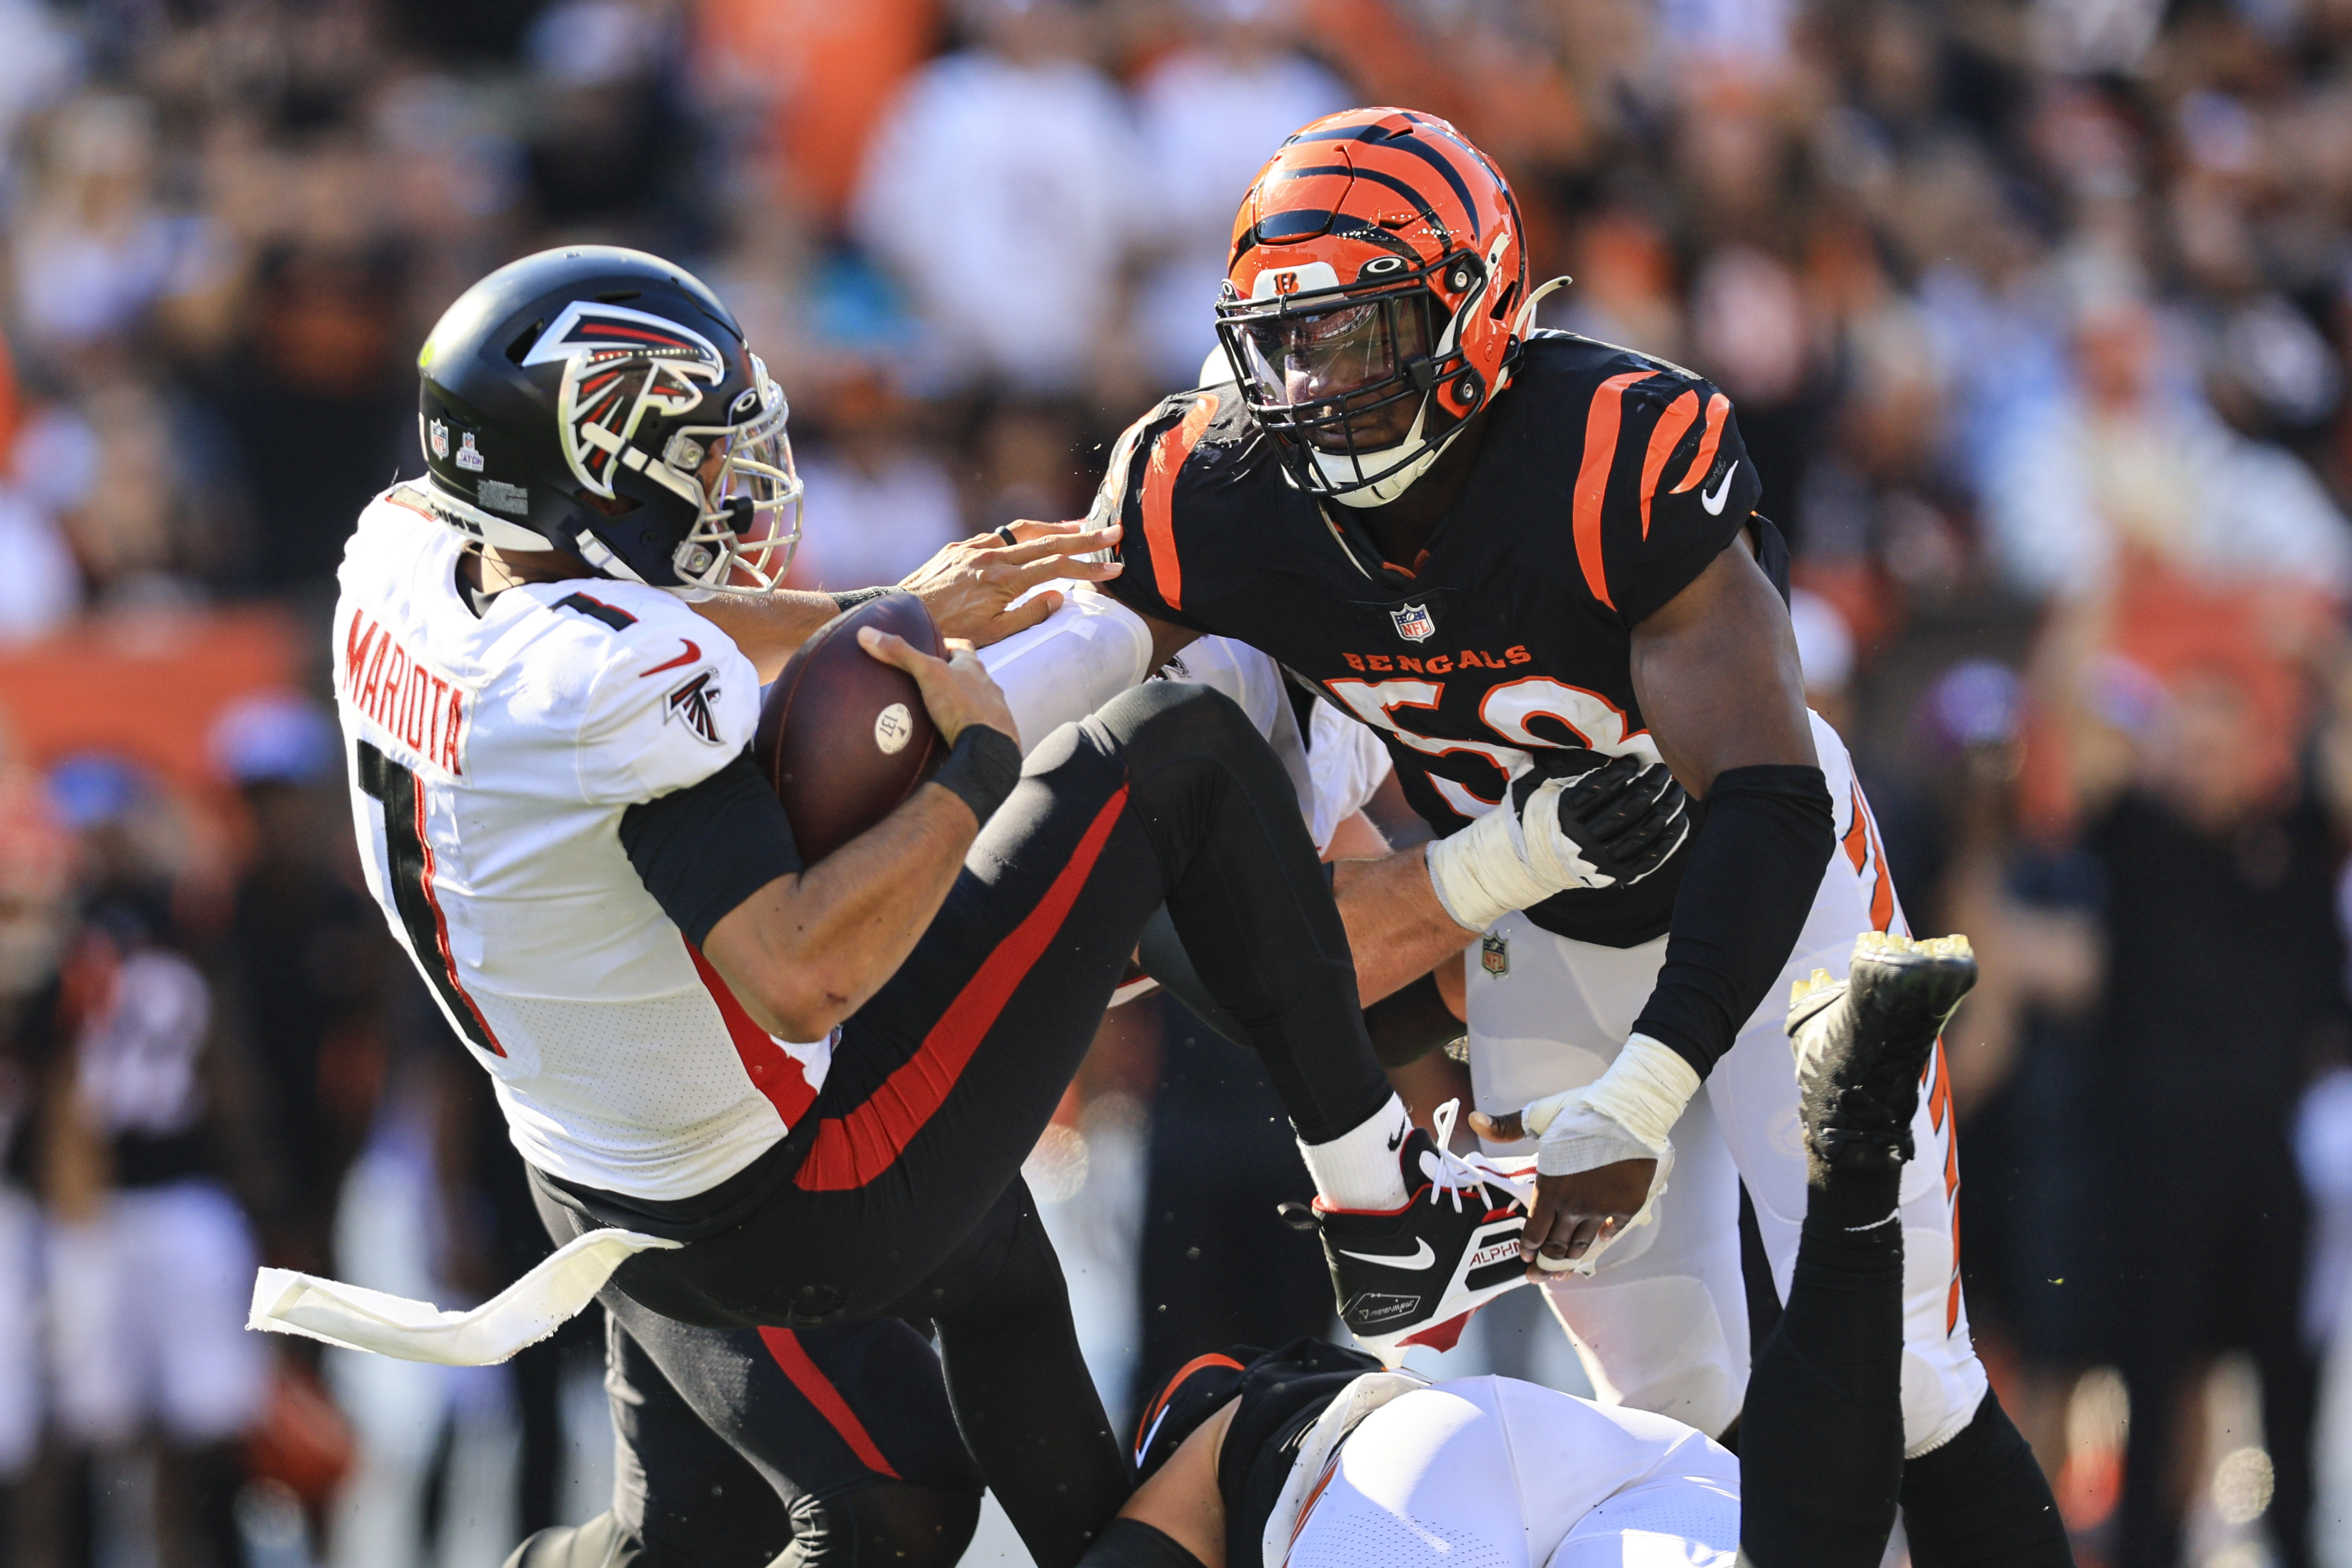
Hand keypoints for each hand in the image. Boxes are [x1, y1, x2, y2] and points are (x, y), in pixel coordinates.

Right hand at [858, 629, 1020, 750]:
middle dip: (950, 677)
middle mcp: (988, 687)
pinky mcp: (992, 736)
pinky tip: (947, 735)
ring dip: (957, 704)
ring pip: (974, 702)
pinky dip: (962, 727)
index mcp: (975, 668)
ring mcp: (993, 712)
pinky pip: (975, 727)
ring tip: (934, 711)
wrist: (988, 749)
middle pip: (969, 676)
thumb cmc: (962, 706)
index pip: (962, 648)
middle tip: (926, 682)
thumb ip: (901, 653)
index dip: (947, 646)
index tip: (931, 648)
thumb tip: (867, 633)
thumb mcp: (928, 673)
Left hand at [897, 520, 1123, 646]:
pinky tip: (1032, 540)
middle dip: (1085, 537)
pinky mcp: (958, 547)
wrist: (902, 618)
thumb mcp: (993, 634)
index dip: (1089, 568)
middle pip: (1047, 540)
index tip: (1115, 569)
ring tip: (1079, 529)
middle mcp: (990, 557)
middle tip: (1114, 531)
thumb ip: (1030, 613)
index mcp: (1002, 580)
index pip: (1057, 567)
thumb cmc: (948, 633)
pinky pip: (996, 536)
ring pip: (1022, 530)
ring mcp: (972, 548)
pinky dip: (1021, 536)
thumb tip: (1059, 596)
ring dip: (1054, 529)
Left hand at [1470, 1107, 1654, 1270]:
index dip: (1528, 1249)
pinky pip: (1612, 1230)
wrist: (1629, 1112)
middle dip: (1544, 1265)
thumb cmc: (1581, 1112)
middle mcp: (1573, 1206)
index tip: (1524, 1259)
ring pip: (1583, 1244)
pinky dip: (1604, 1237)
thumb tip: (1472, 1119)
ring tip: (1563, 1271)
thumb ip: (1506, 1127)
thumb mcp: (1539, 1117)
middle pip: (1556, 1246)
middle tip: (1537, 1277)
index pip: (1534, 1231)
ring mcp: (1601, 1209)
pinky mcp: (1626, 1207)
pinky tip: (1599, 1240)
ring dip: (1570, 1260)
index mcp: (1549, 1188)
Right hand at [1517, 749, 1689, 889]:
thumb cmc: (1533, 814)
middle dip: (1650, 786)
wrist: (1528, 863)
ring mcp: (1601, 861)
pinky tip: (1679, 820)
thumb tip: (1603, 754)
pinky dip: (1668, 840)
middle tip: (1663, 769)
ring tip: (1676, 790)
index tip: (1635, 761)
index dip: (1621, 774)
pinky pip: (1648, 858)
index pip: (1599, 790)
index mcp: (1561, 816)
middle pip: (1626, 810)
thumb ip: (1563, 763)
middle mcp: (1582, 841)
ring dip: (1664, 810)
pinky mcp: (1615, 875)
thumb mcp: (1533, 782)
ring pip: (1641, 833)